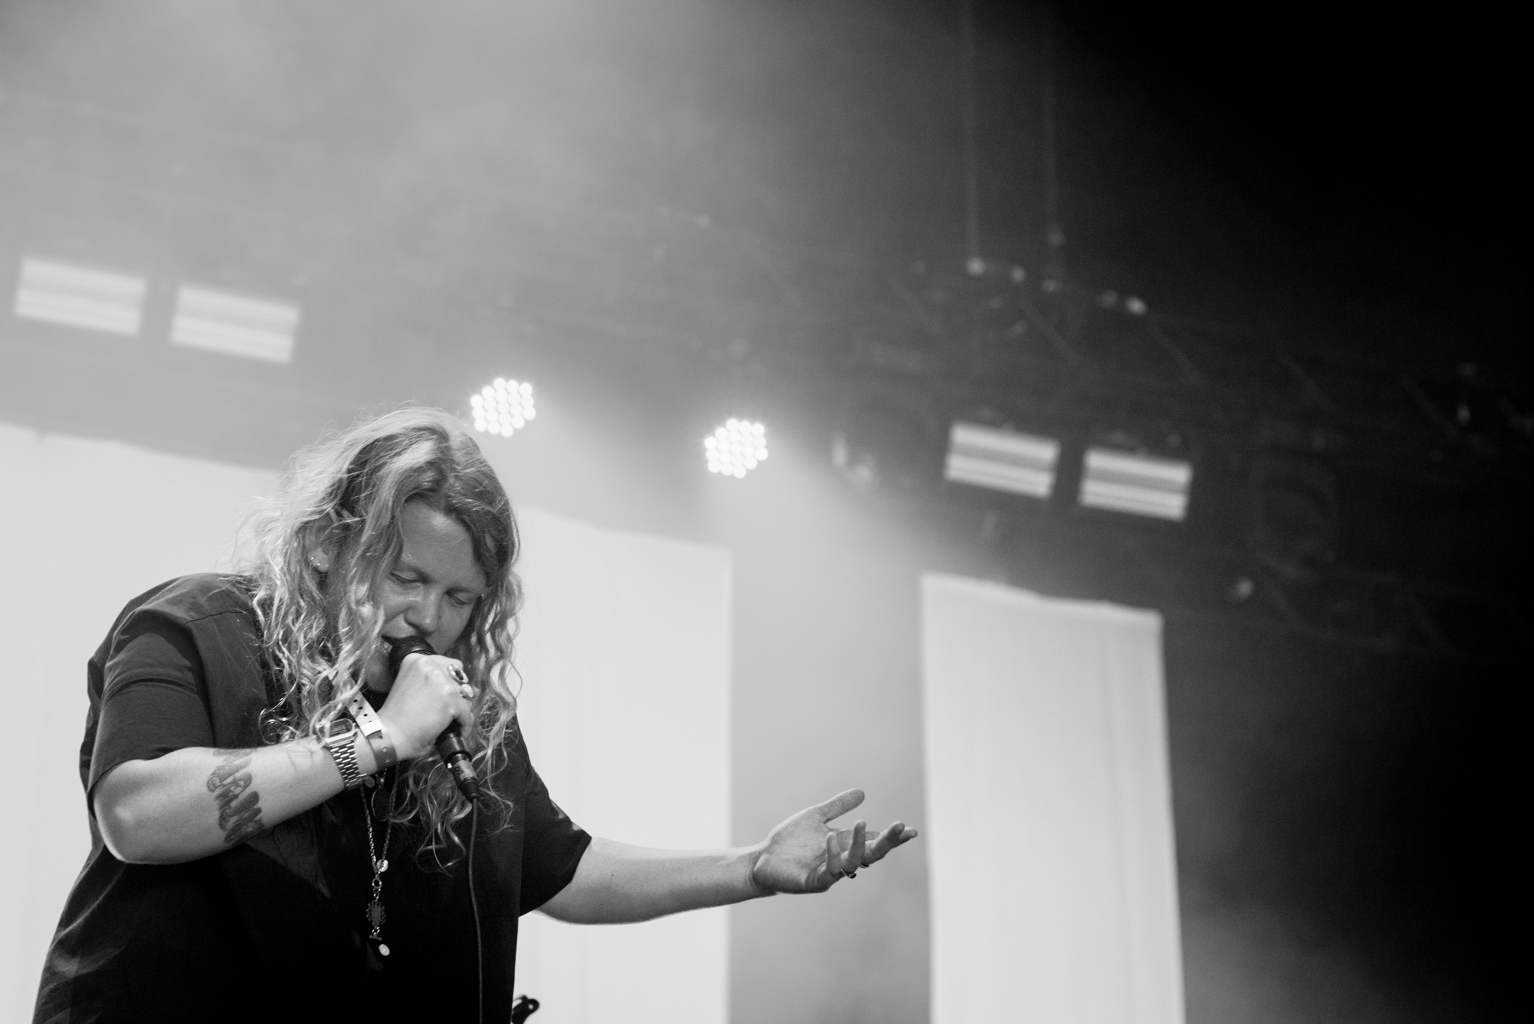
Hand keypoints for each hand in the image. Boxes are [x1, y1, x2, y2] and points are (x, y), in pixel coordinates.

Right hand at [376, 652, 476, 760]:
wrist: (387, 735)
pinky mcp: (450, 700)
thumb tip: (465, 689)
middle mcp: (430, 666)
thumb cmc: (396, 717)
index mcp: (417, 660)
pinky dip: (464, 725)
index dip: (450, 681)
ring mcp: (441, 682)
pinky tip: (457, 732)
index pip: (449, 665)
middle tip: (448, 710)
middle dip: (457, 694)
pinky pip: (467, 714)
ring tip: (451, 722)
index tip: (446, 695)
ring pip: (465, 696)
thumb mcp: (410, 686)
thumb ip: (432, 682)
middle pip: (460, 678)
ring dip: (461, 710)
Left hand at [749, 789, 917, 894]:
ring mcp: (830, 872)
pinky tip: (830, 839)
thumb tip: (862, 792)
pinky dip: (832, 855)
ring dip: (860, 844)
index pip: (874, 841)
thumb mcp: (815, 817)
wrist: (762, 858)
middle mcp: (842, 860)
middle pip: (872, 853)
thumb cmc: (789, 841)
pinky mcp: (814, 882)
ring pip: (854, 862)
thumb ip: (837, 806)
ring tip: (862, 823)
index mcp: (845, 845)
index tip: (912, 830)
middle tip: (902, 828)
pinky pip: (830, 871)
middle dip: (888, 842)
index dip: (893, 837)